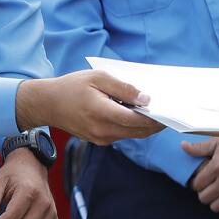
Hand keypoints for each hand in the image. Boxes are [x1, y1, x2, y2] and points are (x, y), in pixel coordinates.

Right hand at [15, 71, 161, 144]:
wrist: (48, 104)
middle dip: (156, 123)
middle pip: (138, 131)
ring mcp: (101, 138)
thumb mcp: (97, 77)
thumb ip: (123, 87)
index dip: (155, 116)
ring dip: (145, 125)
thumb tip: (145, 98)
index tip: (169, 109)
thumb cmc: (72, 86)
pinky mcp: (99, 140)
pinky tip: (138, 114)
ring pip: (132, 134)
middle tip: (170, 111)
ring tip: (158, 110)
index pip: (135, 119)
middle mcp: (102, 131)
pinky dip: (133, 126)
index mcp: (101, 113)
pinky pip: (122, 134)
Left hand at [182, 137, 218, 215]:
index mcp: (217, 165)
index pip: (197, 184)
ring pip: (217, 207)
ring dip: (216, 202)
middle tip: (209, 190)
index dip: (197, 184)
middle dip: (204, 194)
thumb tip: (183, 146)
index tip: (201, 182)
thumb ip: (200, 147)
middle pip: (205, 198)